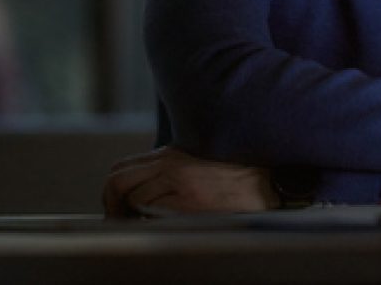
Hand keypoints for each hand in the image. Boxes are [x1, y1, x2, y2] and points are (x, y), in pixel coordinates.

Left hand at [102, 146, 278, 217]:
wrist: (268, 182)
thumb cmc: (236, 177)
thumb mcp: (198, 163)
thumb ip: (171, 170)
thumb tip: (140, 194)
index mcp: (172, 154)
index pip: (121, 168)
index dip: (111, 192)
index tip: (117, 208)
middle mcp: (172, 164)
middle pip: (117, 181)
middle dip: (111, 205)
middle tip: (120, 221)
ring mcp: (180, 183)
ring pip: (133, 199)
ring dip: (132, 216)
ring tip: (142, 227)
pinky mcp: (190, 201)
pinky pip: (152, 211)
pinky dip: (150, 221)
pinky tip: (162, 226)